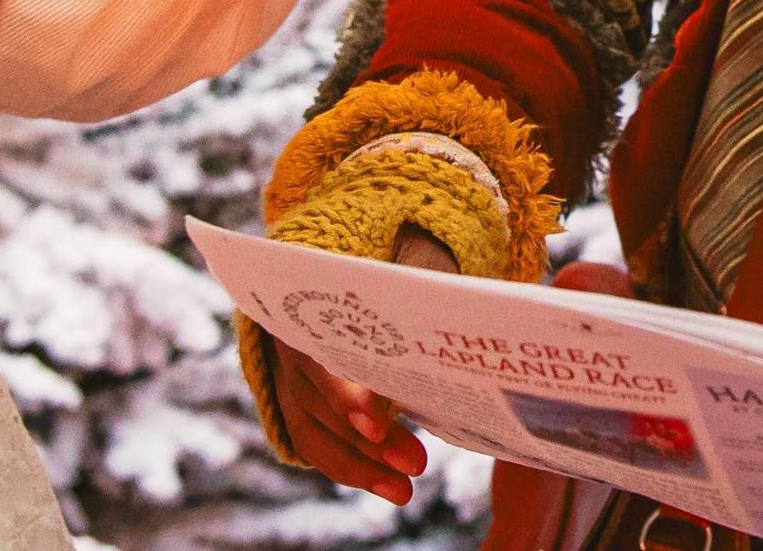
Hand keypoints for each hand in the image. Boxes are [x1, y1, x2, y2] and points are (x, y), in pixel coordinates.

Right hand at [276, 225, 458, 499]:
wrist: (328, 291)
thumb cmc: (379, 281)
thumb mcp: (399, 271)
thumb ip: (425, 281)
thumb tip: (470, 304)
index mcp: (315, 310)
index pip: (326, 357)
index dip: (348, 396)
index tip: (376, 423)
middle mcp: (295, 352)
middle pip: (327, 405)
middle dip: (370, 440)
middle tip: (415, 463)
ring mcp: (292, 387)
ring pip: (321, 435)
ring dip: (364, 466)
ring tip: (406, 490)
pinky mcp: (300, 413)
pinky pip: (320, 450)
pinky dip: (354, 470)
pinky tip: (390, 487)